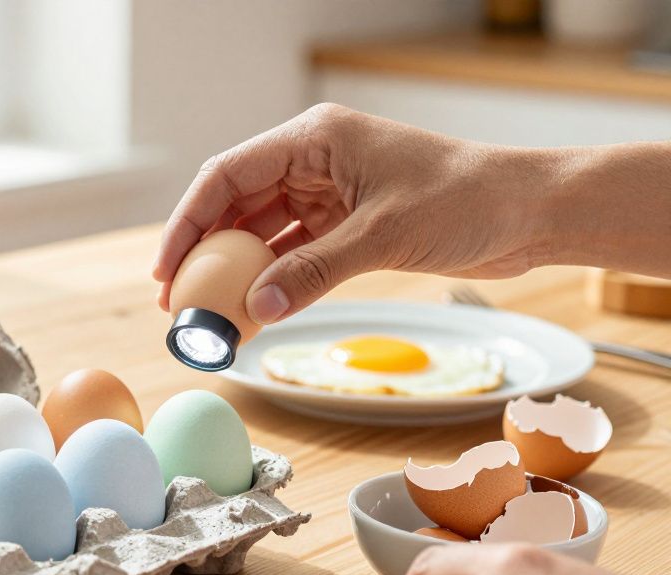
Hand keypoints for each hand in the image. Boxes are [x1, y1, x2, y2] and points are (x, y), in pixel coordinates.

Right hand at [153, 104, 552, 322]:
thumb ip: (313, 272)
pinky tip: (253, 311)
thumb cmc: (467, 199)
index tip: (168, 268)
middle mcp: (314, 160)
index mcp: (314, 138)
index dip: (188, 221)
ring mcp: (330, 192)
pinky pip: (294, 253)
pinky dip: (272, 281)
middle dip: (204, 252)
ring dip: (236, 271)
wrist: (530, 212)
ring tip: (210, 313)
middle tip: (179, 301)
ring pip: (262, 232)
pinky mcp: (348, 224)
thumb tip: (255, 309)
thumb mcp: (381, 236)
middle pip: (236, 204)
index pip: (227, 175)